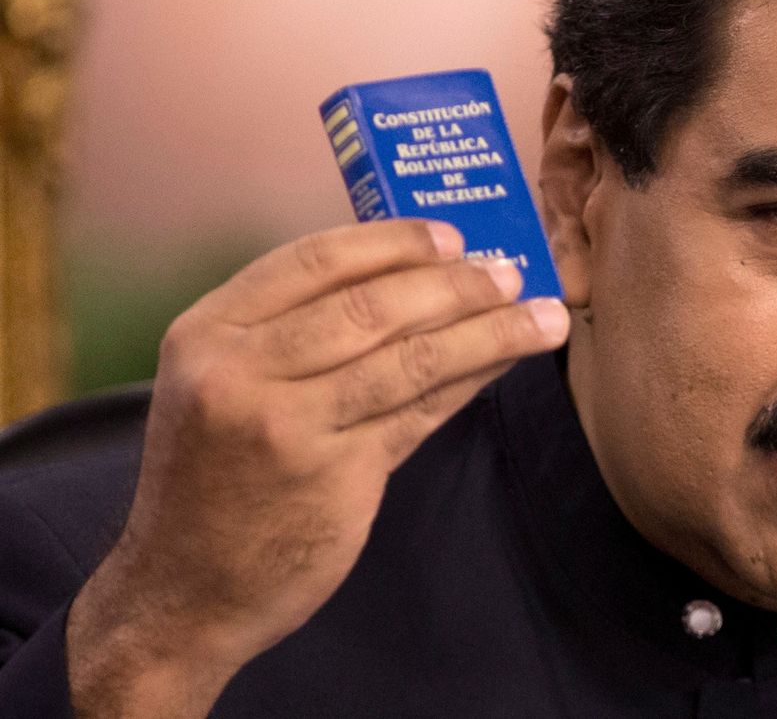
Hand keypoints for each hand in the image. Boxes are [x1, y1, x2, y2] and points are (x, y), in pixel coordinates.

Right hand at [65, 220, 568, 717]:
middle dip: (455, 286)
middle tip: (508, 274)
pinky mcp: (335, 478)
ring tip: (542, 317)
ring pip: (409, 360)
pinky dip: (469, 383)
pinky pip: (419, 414)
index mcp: (208, 332)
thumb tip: (411, 279)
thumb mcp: (219, 385)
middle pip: (371, 307)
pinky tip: (503, 365)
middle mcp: (240, 372)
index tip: (450, 236)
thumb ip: (293, 332)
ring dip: (488, 333)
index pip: (314, 260)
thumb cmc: (213, 476)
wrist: (183, 590)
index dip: (392, 242)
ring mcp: (289, 428)